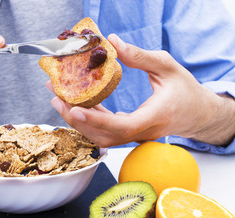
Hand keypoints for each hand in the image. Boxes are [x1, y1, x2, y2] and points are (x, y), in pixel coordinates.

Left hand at [49, 34, 234, 146]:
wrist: (198, 114)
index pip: (121, 126)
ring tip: (59, 101)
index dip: (96, 120)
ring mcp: (135, 137)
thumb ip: (140, 57)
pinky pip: (105, 132)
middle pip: (103, 135)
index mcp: (154, 118)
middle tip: (56, 99)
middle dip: (76, 120)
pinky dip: (89, 119)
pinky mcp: (130, 135)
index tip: (74, 110)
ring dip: (78, 122)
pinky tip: (77, 104)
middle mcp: (142, 133)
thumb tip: (113, 43)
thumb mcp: (168, 67)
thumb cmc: (186, 90)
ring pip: (101, 137)